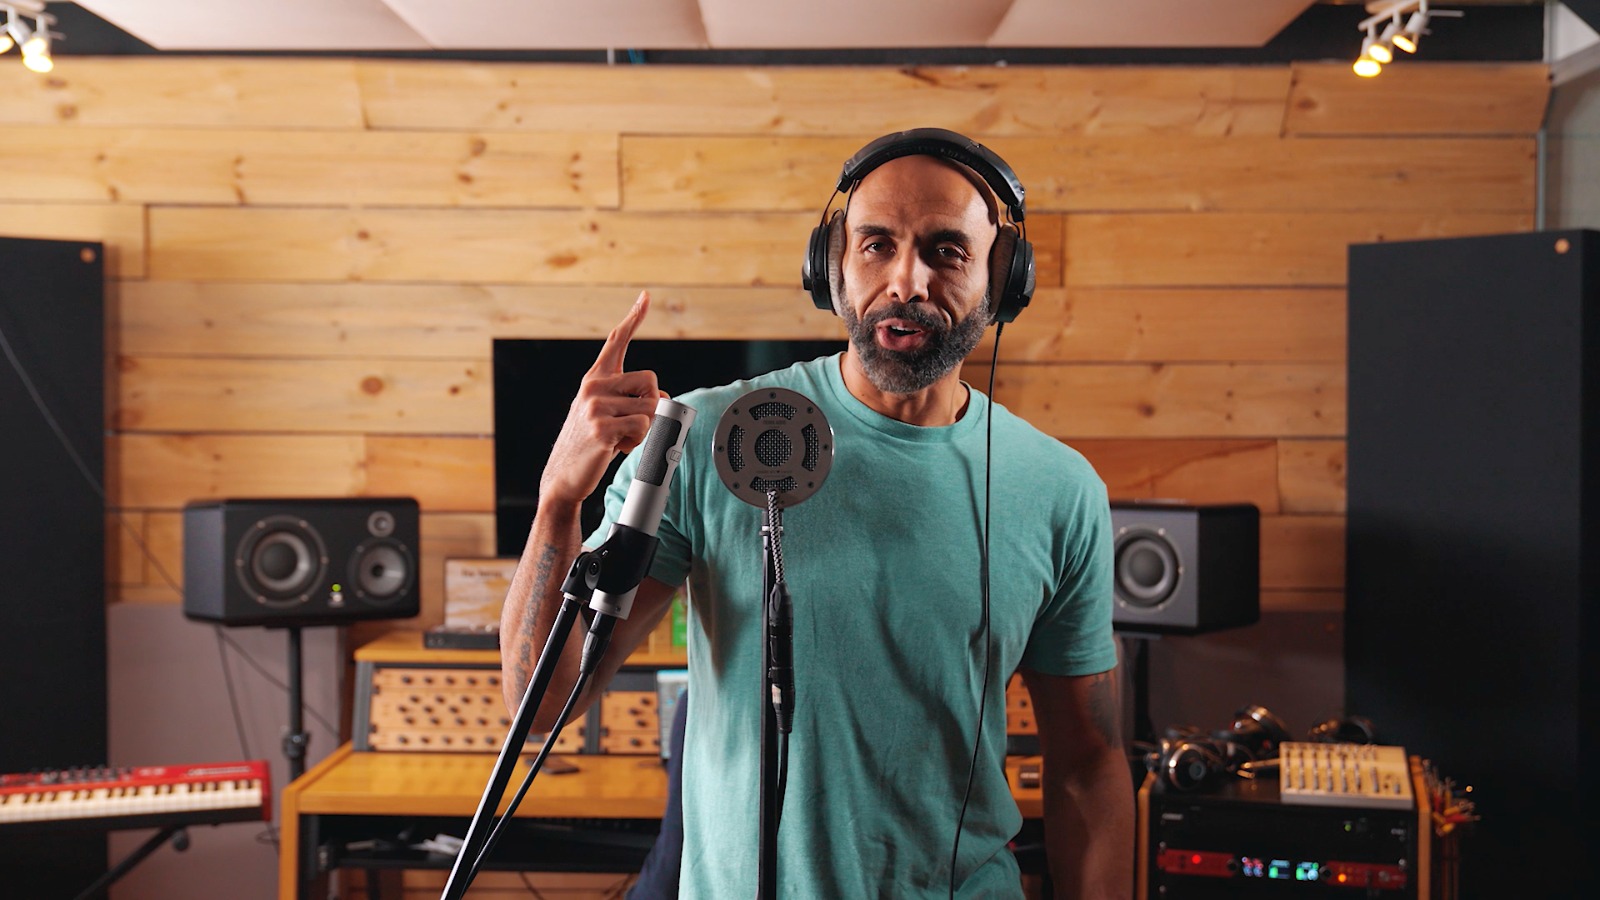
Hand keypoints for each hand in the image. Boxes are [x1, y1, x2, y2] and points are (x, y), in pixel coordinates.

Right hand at [538, 291, 664, 506]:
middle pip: (652, 383)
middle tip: (630, 426)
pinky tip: (616, 448)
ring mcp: (595, 406)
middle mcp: (593, 387)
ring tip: (620, 439)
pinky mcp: (601, 428)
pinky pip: (643, 428)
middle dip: (652, 407)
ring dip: (645, 430)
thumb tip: (663, 398)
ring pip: (651, 409)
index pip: (616, 341)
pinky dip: (638, 443)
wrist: (563, 475)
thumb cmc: (588, 443)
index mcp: (595, 379)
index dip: (634, 317)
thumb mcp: (602, 411)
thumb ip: (627, 397)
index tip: (646, 296)